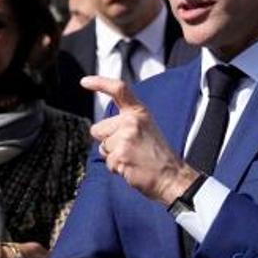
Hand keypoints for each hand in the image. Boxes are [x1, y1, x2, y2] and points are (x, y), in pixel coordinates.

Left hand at [82, 76, 196, 205]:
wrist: (172, 176)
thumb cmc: (157, 154)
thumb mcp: (146, 127)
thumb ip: (126, 121)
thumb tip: (98, 128)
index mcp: (139, 112)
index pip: (118, 90)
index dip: (100, 83)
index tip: (85, 82)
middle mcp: (131, 121)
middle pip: (98, 129)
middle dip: (107, 140)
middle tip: (130, 147)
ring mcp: (126, 138)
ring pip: (102, 147)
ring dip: (113, 155)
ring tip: (133, 157)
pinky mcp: (120, 156)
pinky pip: (107, 162)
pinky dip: (117, 168)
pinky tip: (132, 166)